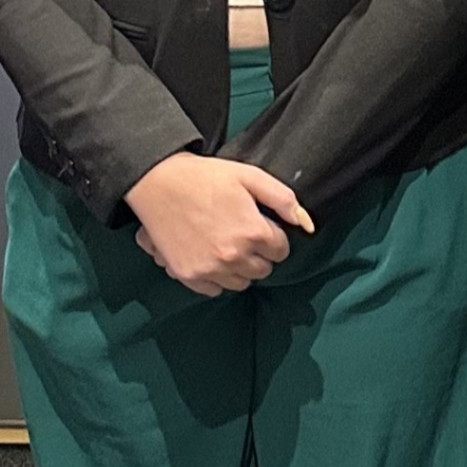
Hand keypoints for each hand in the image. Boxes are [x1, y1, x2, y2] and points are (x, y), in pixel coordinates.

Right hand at [125, 152, 313, 296]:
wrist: (159, 183)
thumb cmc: (207, 176)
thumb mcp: (251, 176)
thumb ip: (283, 199)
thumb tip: (307, 224)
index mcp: (253, 232)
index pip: (281, 251)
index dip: (275, 238)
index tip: (263, 227)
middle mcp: (234, 256)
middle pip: (264, 270)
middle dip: (261, 255)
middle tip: (246, 236)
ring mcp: (209, 269)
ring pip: (241, 283)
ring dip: (241, 269)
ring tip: (229, 246)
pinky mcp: (188, 275)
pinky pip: (214, 290)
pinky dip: (217, 279)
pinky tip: (212, 258)